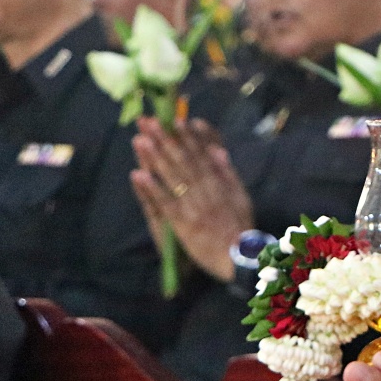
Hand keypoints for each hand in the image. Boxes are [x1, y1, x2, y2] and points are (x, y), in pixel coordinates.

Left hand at [130, 117, 254, 280]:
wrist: (241, 259)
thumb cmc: (241, 229)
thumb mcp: (242, 198)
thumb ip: (229, 174)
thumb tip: (218, 150)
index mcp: (221, 184)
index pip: (202, 155)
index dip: (187, 137)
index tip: (175, 120)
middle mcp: (207, 191)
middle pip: (183, 161)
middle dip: (165, 140)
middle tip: (149, 122)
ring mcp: (194, 207)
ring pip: (173, 178)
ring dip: (155, 158)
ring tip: (140, 140)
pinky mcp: (183, 224)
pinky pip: (165, 204)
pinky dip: (152, 189)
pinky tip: (138, 175)